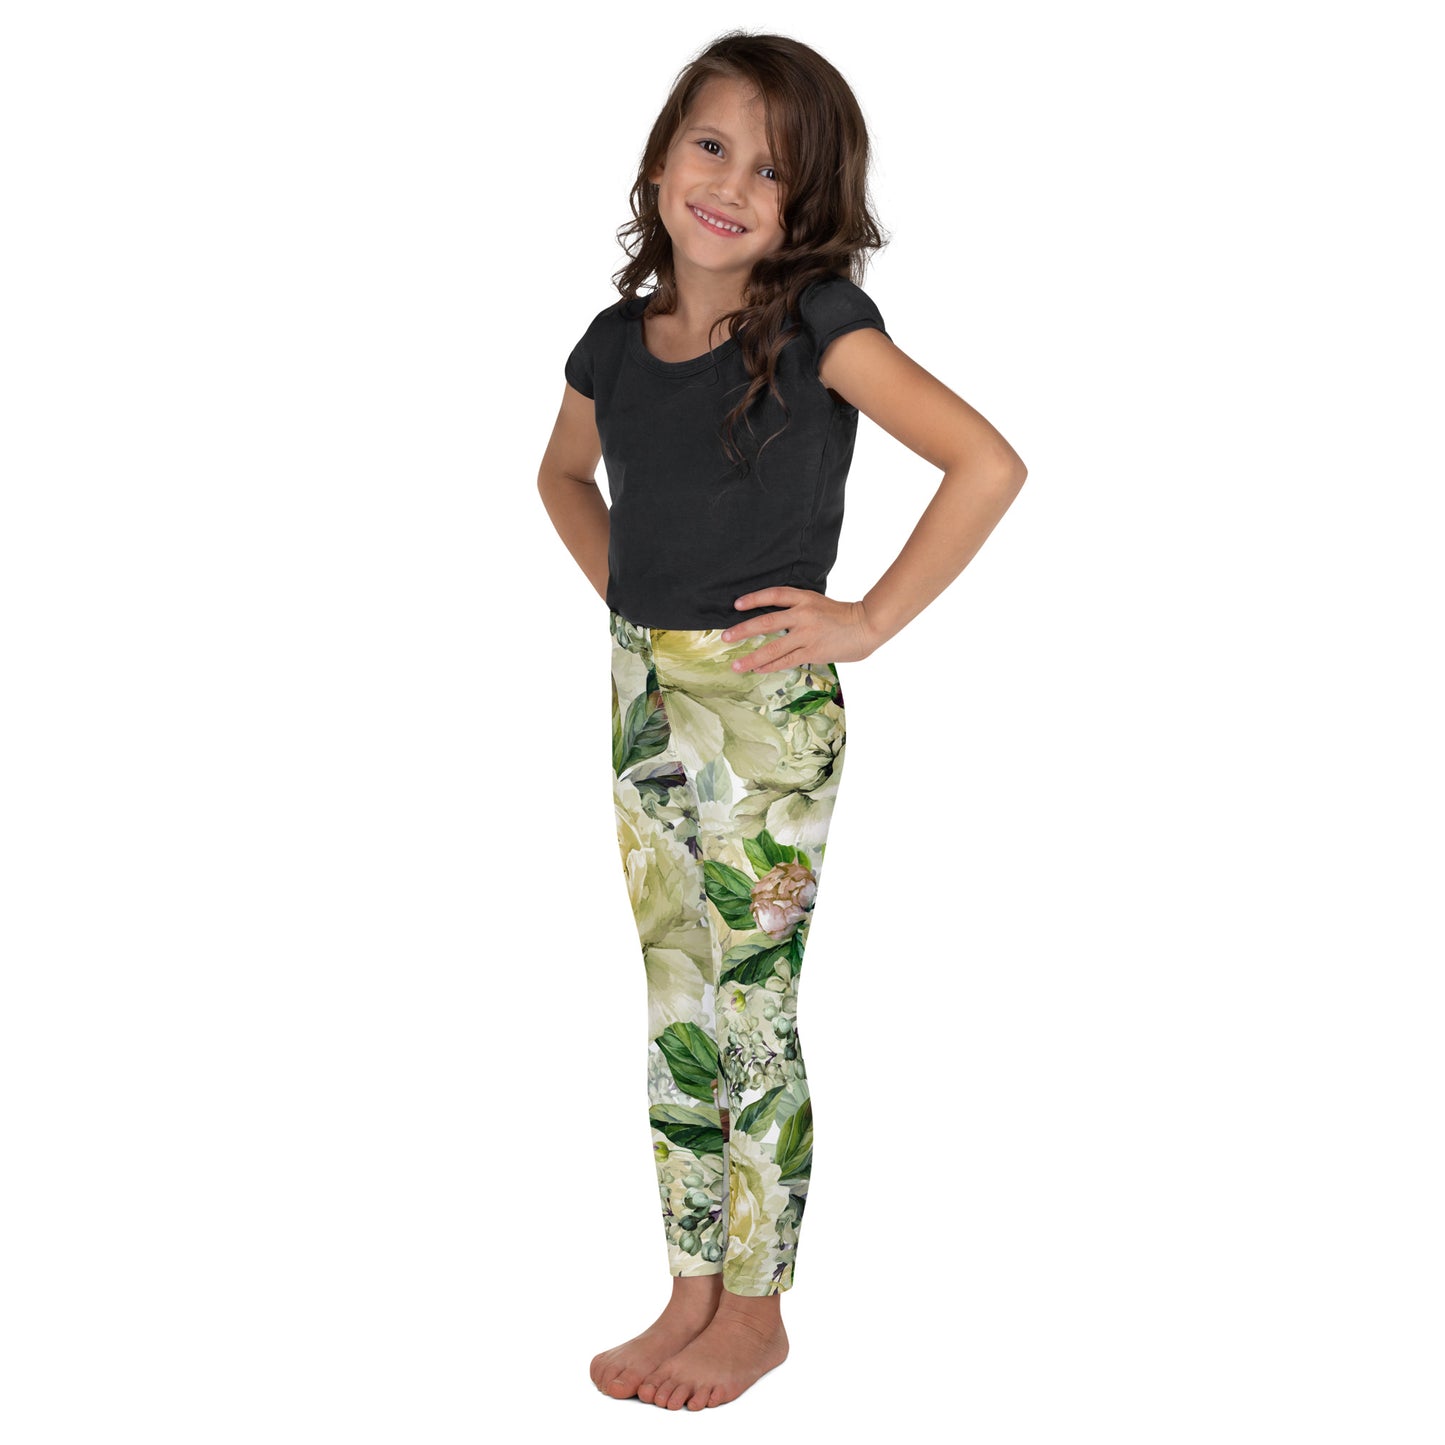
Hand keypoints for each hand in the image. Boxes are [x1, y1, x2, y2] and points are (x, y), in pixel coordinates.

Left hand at [720, 587, 881, 672]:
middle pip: (766, 622)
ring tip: (735, 665)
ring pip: (773, 648)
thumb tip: (772, 619)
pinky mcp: (813, 652)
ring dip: (752, 657)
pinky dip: (770, 666)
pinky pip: (786, 661)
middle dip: (743, 631)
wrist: (866, 626)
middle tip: (725, 637)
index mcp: (804, 598)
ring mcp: (807, 635)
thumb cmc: (841, 615)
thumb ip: (797, 608)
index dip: (754, 598)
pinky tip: (757, 669)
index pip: (774, 594)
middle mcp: (803, 615)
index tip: (736, 604)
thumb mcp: (817, 603)